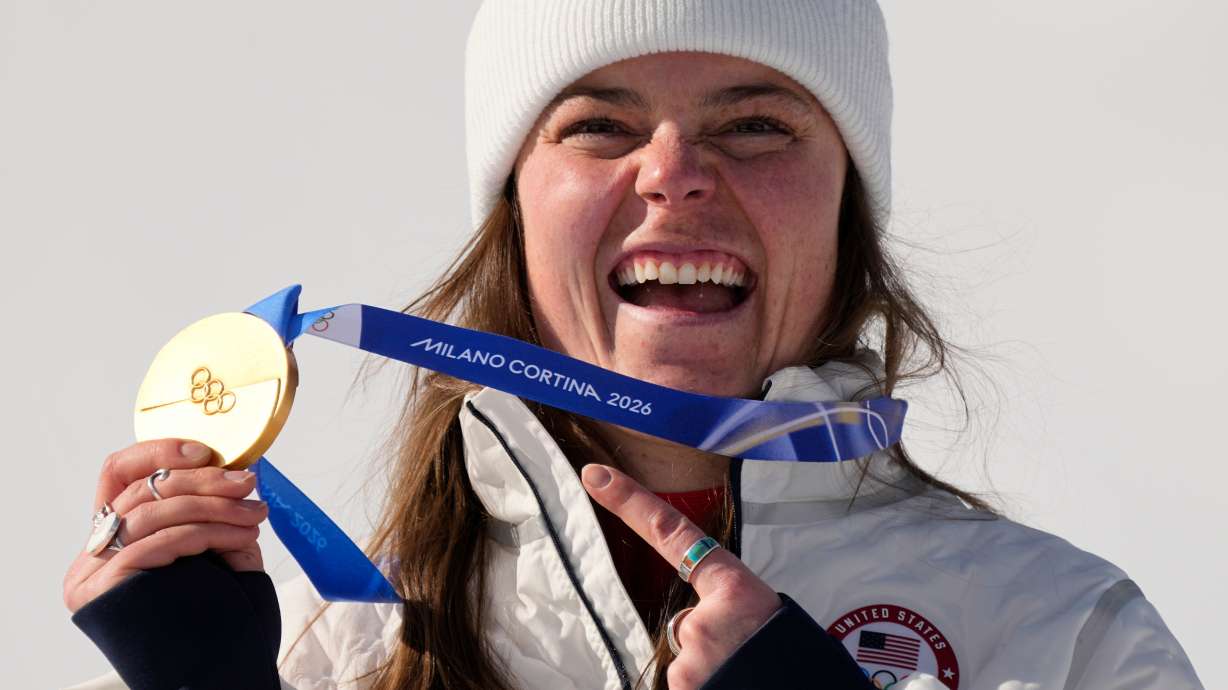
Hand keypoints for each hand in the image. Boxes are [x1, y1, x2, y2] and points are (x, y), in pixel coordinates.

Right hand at [63, 439, 268, 613]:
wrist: (220, 672)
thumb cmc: (218, 617)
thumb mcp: (215, 551)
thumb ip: (210, 511)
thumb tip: (236, 470)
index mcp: (112, 539)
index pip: (118, 475)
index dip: (159, 452)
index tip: (206, 451)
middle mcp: (92, 555)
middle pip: (141, 491)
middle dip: (203, 481)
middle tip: (248, 484)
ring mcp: (94, 574)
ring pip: (153, 513)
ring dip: (214, 507)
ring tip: (254, 515)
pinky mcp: (107, 590)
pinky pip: (159, 542)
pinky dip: (205, 532)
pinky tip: (239, 536)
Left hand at [581, 464, 781, 689]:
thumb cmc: (789, 655)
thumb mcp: (763, 616)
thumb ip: (723, 605)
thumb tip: (698, 625)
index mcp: (733, 587)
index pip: (669, 532)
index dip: (629, 501)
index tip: (596, 476)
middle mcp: (703, 617)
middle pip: (684, 621)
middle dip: (706, 640)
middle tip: (742, 654)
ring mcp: (691, 654)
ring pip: (685, 656)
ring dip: (707, 668)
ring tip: (740, 674)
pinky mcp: (682, 685)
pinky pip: (684, 681)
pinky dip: (702, 685)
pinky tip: (728, 683)